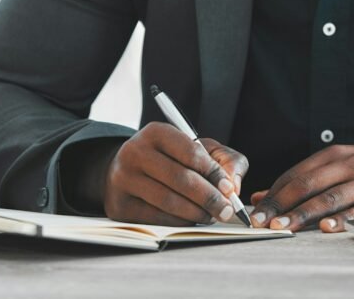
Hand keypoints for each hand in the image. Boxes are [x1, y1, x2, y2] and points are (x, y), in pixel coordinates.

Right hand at [103, 122, 248, 225]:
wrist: (125, 171)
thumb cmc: (169, 159)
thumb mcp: (195, 148)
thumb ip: (223, 159)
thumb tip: (233, 185)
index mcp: (156, 132)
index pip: (191, 152)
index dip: (214, 173)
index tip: (230, 189)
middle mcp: (135, 151)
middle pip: (180, 178)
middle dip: (209, 198)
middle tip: (226, 211)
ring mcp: (123, 179)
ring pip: (168, 201)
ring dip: (196, 213)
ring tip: (211, 216)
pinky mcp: (120, 205)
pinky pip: (156, 218)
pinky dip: (179, 222)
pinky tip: (191, 220)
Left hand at [249, 145, 353, 232]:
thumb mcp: (346, 165)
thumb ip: (309, 178)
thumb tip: (266, 194)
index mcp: (340, 153)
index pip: (299, 173)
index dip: (275, 192)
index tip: (257, 209)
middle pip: (310, 184)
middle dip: (282, 203)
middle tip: (263, 220)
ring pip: (332, 198)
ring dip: (304, 214)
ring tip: (284, 226)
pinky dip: (344, 220)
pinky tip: (327, 229)